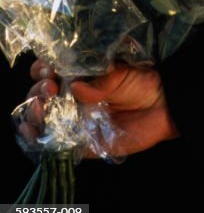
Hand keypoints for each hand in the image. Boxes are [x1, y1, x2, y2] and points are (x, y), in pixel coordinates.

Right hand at [20, 59, 179, 156]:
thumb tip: (74, 85)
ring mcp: (74, 119)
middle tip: (50, 89)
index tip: (49, 70)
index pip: (49, 69)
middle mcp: (72, 96)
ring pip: (41, 118)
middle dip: (37, 90)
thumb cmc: (142, 81)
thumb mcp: (120, 73)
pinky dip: (37, 139)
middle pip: (40, 94)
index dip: (43, 69)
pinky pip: (54, 144)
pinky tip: (31, 131)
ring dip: (32, 113)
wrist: (163, 106)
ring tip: (39, 109)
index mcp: (79, 74)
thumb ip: (98, 80)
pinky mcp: (80, 142)